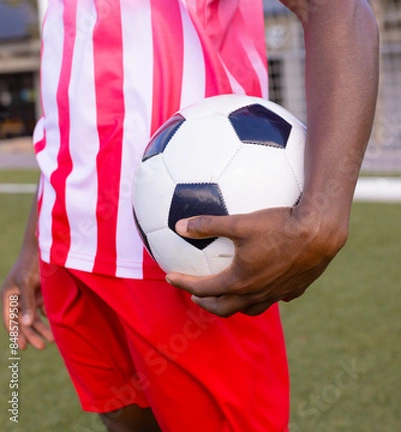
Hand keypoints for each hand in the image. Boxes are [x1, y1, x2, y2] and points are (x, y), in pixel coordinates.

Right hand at [1, 244, 53, 349]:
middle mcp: (17, 297)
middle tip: (41, 347)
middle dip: (32, 333)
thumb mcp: (26, 282)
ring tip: (51, 340)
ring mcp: (28, 295)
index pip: (10, 319)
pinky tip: (55, 327)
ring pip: (34, 316)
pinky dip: (48, 317)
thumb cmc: (30, 262)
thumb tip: (26, 323)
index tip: (23, 346)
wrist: (43, 245)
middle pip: (23, 321)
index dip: (16, 333)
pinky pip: (42, 309)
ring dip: (42, 328)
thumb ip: (26, 302)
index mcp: (8, 295)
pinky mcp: (39, 292)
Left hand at [166, 205, 346, 316]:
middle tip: (196, 296)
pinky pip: (275, 298)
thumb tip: (179, 225)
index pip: (203, 288)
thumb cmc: (279, 226)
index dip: (184, 283)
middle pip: (224, 307)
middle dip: (206, 303)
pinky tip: (265, 284)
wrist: (319, 233)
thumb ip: (207, 224)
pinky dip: (263, 296)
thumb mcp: (239, 222)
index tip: (170, 277)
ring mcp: (277, 294)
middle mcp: (256, 293)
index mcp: (239, 281)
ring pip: (250, 309)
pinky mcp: (295, 289)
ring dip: (234, 305)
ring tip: (227, 296)